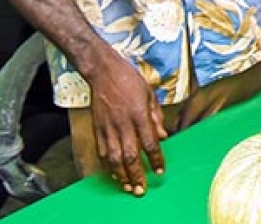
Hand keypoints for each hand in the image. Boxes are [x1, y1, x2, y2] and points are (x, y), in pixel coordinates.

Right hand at [86, 52, 166, 195]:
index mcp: (139, 115)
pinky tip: (113, 174)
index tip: (161, 170)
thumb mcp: (150, 95)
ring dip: (121, 175)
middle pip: (130, 156)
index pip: (150, 143)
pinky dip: (107, 166)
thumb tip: (163, 136)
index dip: (156, 159)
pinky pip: (102, 152)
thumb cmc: (129, 80)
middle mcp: (123, 124)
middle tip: (142, 189)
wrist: (103, 72)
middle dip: (137, 175)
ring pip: (114, 158)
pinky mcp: (97, 128)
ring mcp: (108, 127)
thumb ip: (156, 117)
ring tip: (128, 187)